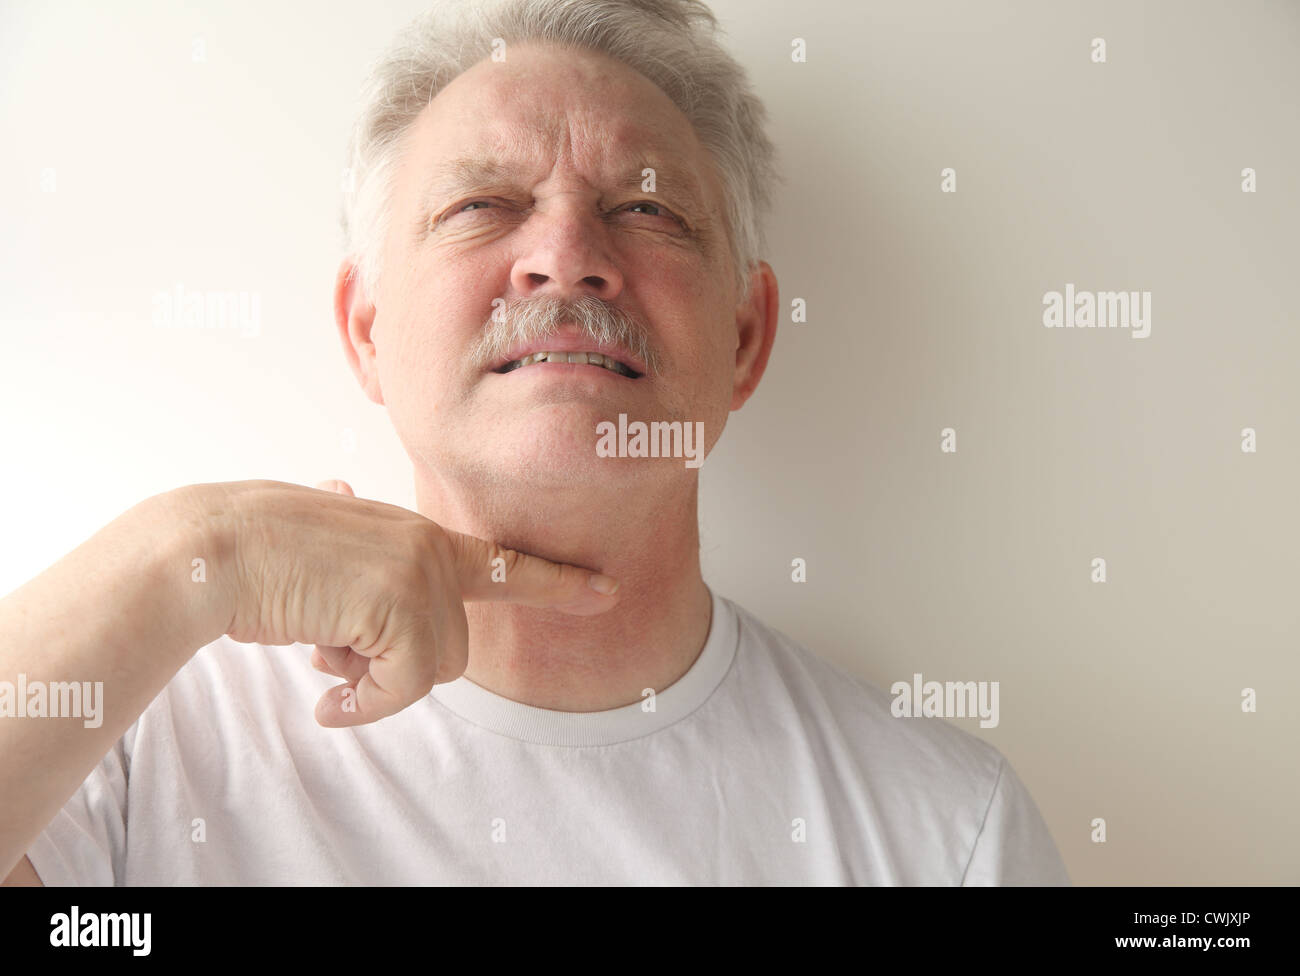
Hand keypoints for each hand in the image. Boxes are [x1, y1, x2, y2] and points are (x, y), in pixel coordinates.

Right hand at [213, 478, 619, 726]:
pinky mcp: (401, 602)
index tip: (607, 590)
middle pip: (452, 650)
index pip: (501, 561)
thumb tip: (343, 485)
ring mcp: (419, 571)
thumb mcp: (323, 541)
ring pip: (429, 672)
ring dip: (372, 683)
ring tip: (320, 649)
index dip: (556, 582)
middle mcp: (430, 547)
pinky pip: (402, 688)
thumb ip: (358, 541)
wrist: (209, 547)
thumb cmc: (254, 549)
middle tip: (336, 652)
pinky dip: (364, 707)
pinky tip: (323, 699)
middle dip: (396, 669)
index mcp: (417, 534)